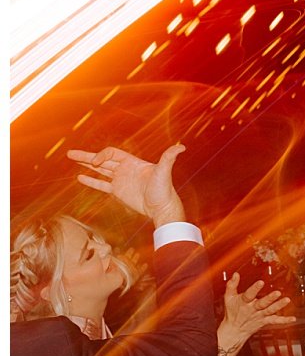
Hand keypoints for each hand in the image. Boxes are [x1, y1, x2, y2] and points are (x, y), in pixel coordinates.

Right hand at [67, 144, 186, 226]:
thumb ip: (169, 158)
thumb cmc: (164, 190)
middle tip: (70, 153)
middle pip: (102, 159)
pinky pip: (102, 185)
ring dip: (86, 165)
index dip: (102, 156)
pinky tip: (80, 177)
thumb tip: (181, 147)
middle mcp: (125, 169)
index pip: (111, 153)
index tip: (96, 163)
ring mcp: (121, 180)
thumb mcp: (165, 172)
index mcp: (132, 162)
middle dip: (86, 156)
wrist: (162, 208)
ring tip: (72, 160)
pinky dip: (92, 181)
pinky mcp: (119, 192)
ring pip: (100, 170)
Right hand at [220, 272, 295, 343]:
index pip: (249, 295)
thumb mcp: (228, 297)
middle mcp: (253, 309)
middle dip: (269, 298)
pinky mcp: (265, 321)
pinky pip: (275, 321)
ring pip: (270, 310)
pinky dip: (284, 320)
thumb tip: (236, 274)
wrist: (234, 330)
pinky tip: (292, 319)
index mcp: (244, 302)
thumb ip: (232, 285)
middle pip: (262, 303)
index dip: (254, 289)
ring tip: (287, 300)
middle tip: (277, 293)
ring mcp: (260, 315)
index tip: (261, 282)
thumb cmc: (232, 312)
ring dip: (279, 305)